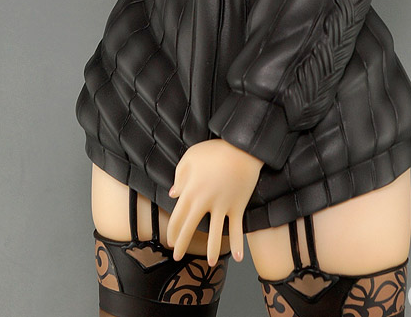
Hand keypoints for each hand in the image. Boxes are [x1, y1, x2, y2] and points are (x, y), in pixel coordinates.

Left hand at [166, 138, 263, 265]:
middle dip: (182, 245)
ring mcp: (222, 206)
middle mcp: (204, 202)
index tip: (169, 241)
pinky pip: (237, 228)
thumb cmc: (215, 150)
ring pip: (215, 234)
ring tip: (209, 262)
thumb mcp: (191, 156)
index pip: (177, 217)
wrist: (242, 147)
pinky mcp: (237, 206)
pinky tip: (238, 257)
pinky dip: (238, 243)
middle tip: (176, 257)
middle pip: (190, 228)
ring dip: (212, 250)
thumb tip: (173, 194)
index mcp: (190, 191)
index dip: (172, 232)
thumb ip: (179, 176)